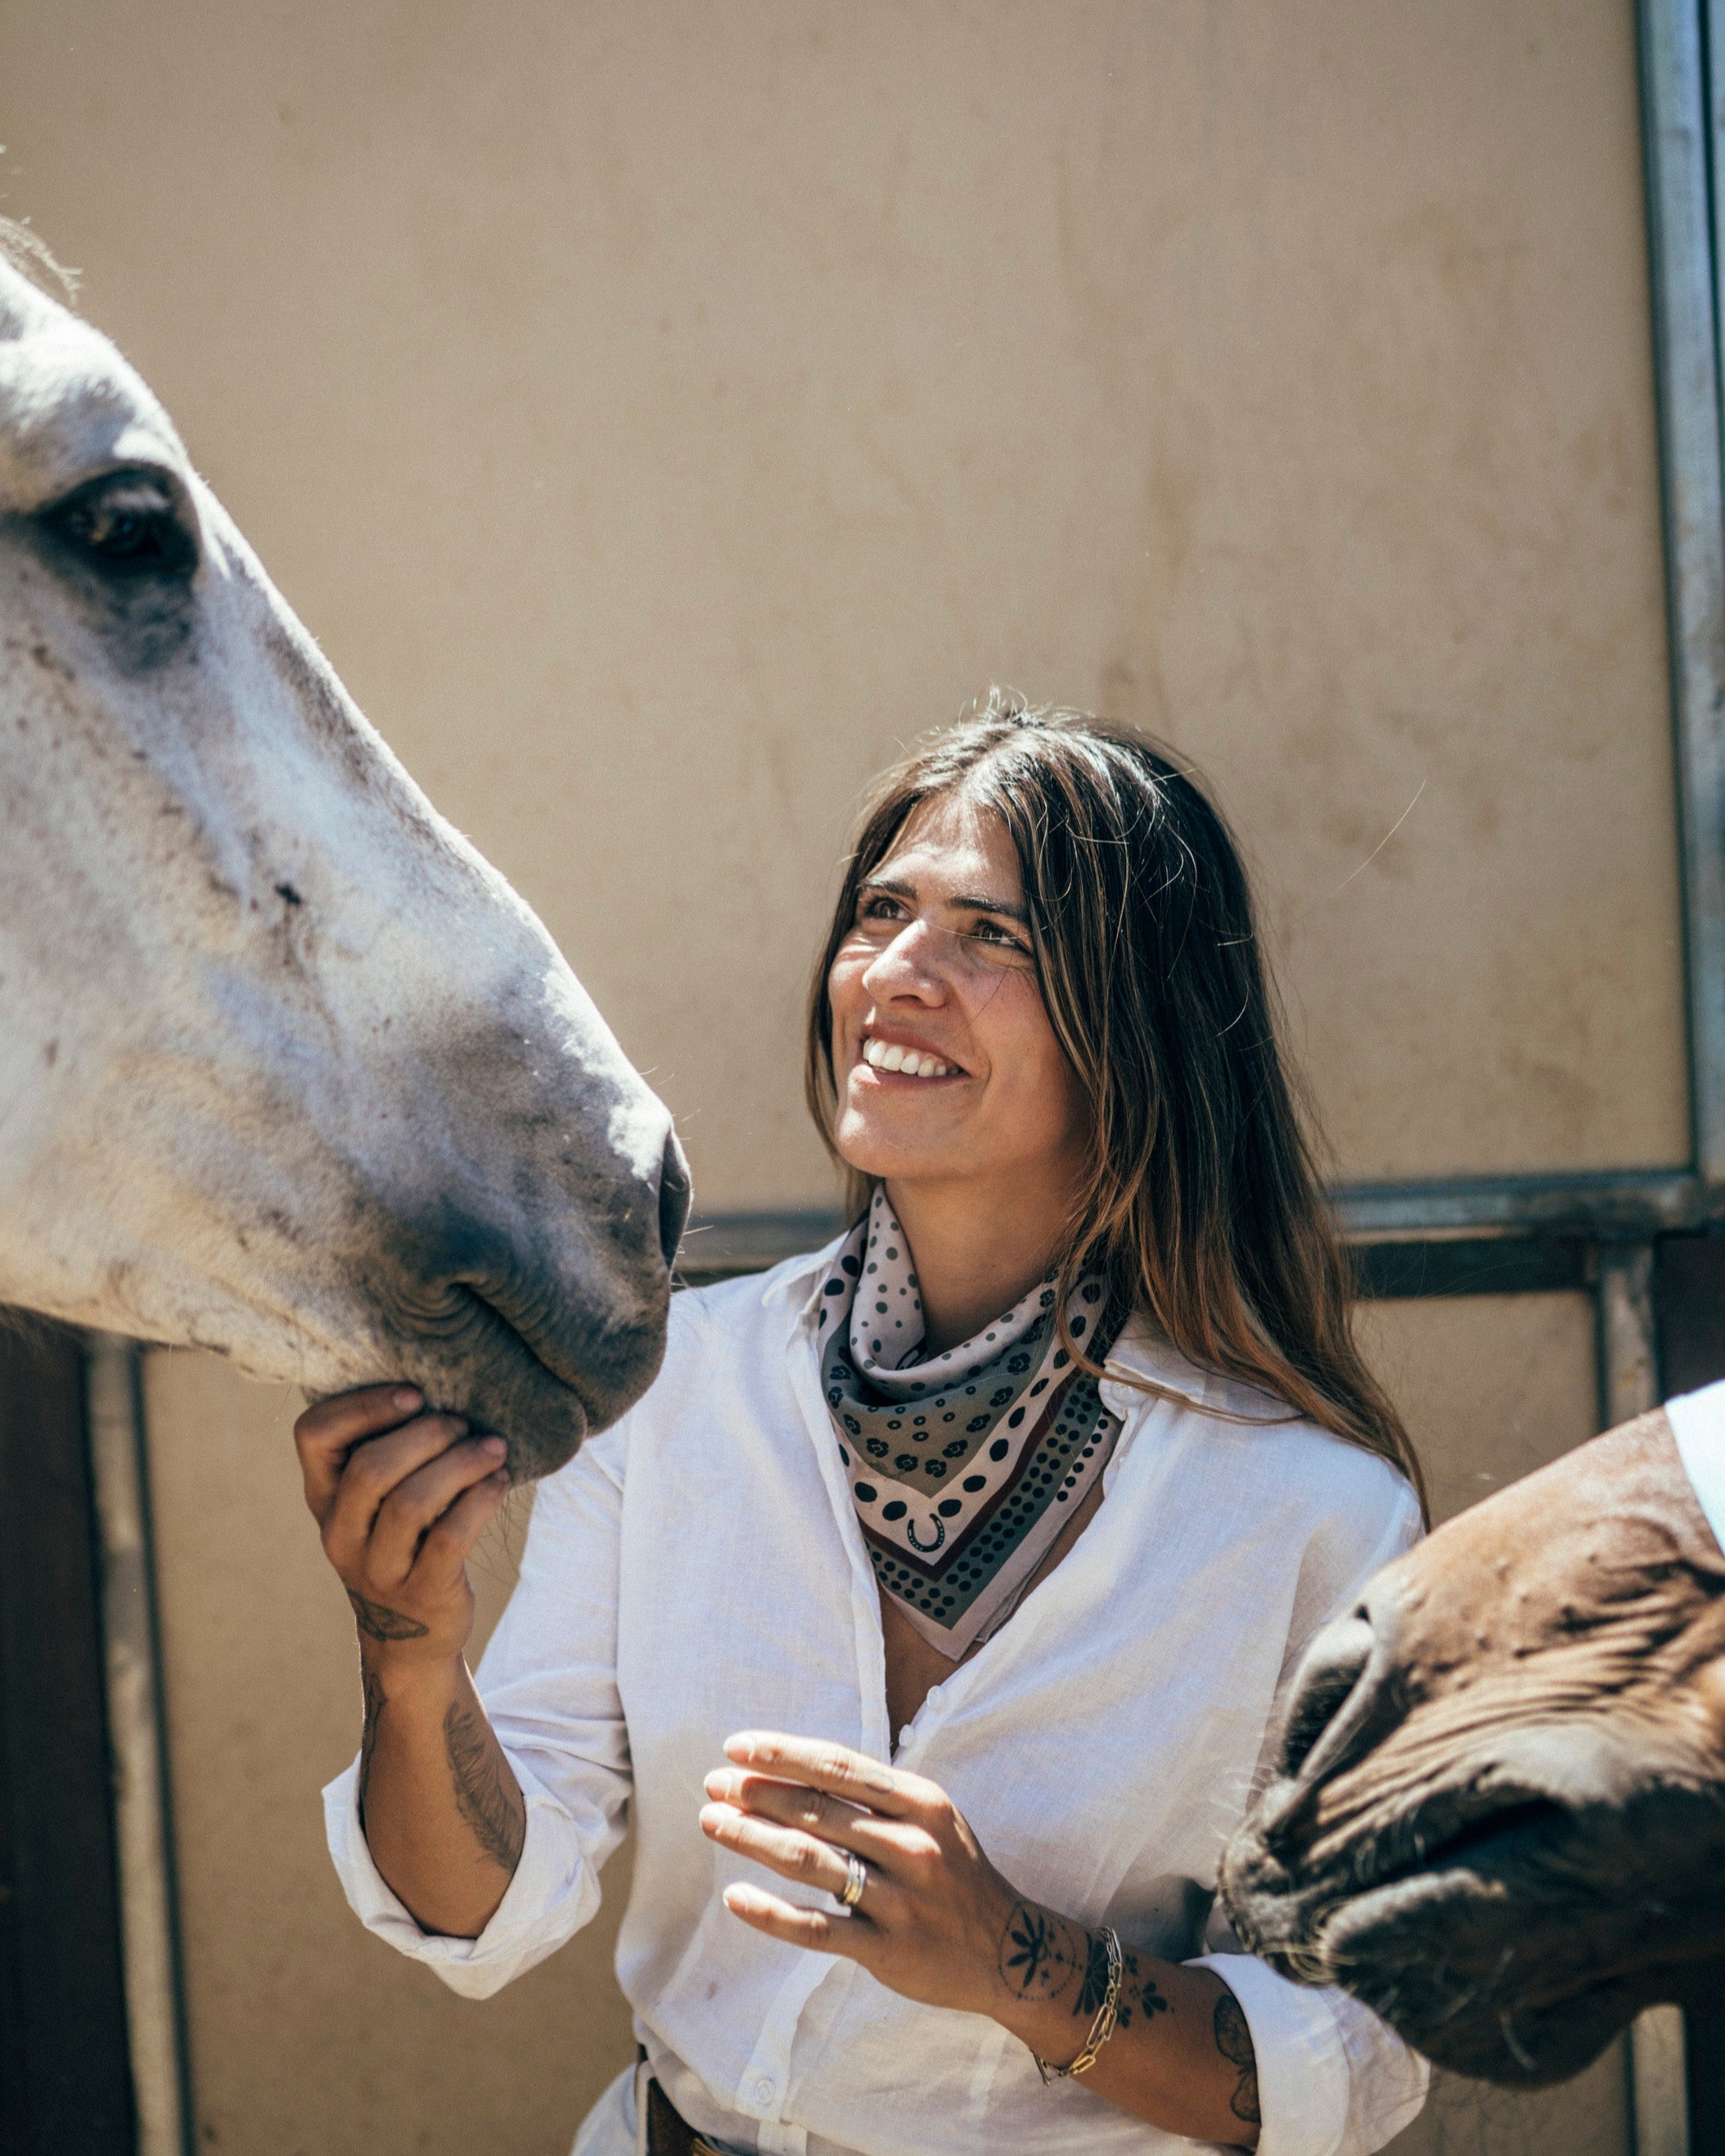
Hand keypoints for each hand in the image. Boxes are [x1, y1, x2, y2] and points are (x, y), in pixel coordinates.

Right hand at [294, 1385, 510, 1665]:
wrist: (410, 1638)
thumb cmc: (402, 1543)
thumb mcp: (375, 1503)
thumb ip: (386, 1452)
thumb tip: (441, 1385)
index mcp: (323, 1497)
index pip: (313, 1435)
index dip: (363, 1405)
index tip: (414, 1393)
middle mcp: (340, 1533)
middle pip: (370, 1468)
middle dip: (426, 1434)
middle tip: (463, 1424)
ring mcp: (377, 1568)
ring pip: (411, 1502)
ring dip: (461, 1464)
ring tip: (493, 1449)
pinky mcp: (421, 1592)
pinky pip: (450, 1537)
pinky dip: (480, 1500)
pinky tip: (498, 1482)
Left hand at [699, 1730, 1024, 2019]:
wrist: (1009, 1950)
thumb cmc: (953, 1871)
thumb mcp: (929, 1816)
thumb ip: (873, 1796)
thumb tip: (793, 1767)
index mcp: (920, 1801)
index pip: (839, 1767)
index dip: (784, 1754)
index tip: (737, 1747)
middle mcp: (911, 1845)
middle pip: (817, 1811)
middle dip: (757, 1794)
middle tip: (713, 1785)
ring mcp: (900, 1899)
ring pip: (811, 1862)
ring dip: (753, 1839)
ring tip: (712, 1823)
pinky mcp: (888, 1949)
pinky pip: (818, 1928)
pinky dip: (772, 1914)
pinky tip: (735, 1897)